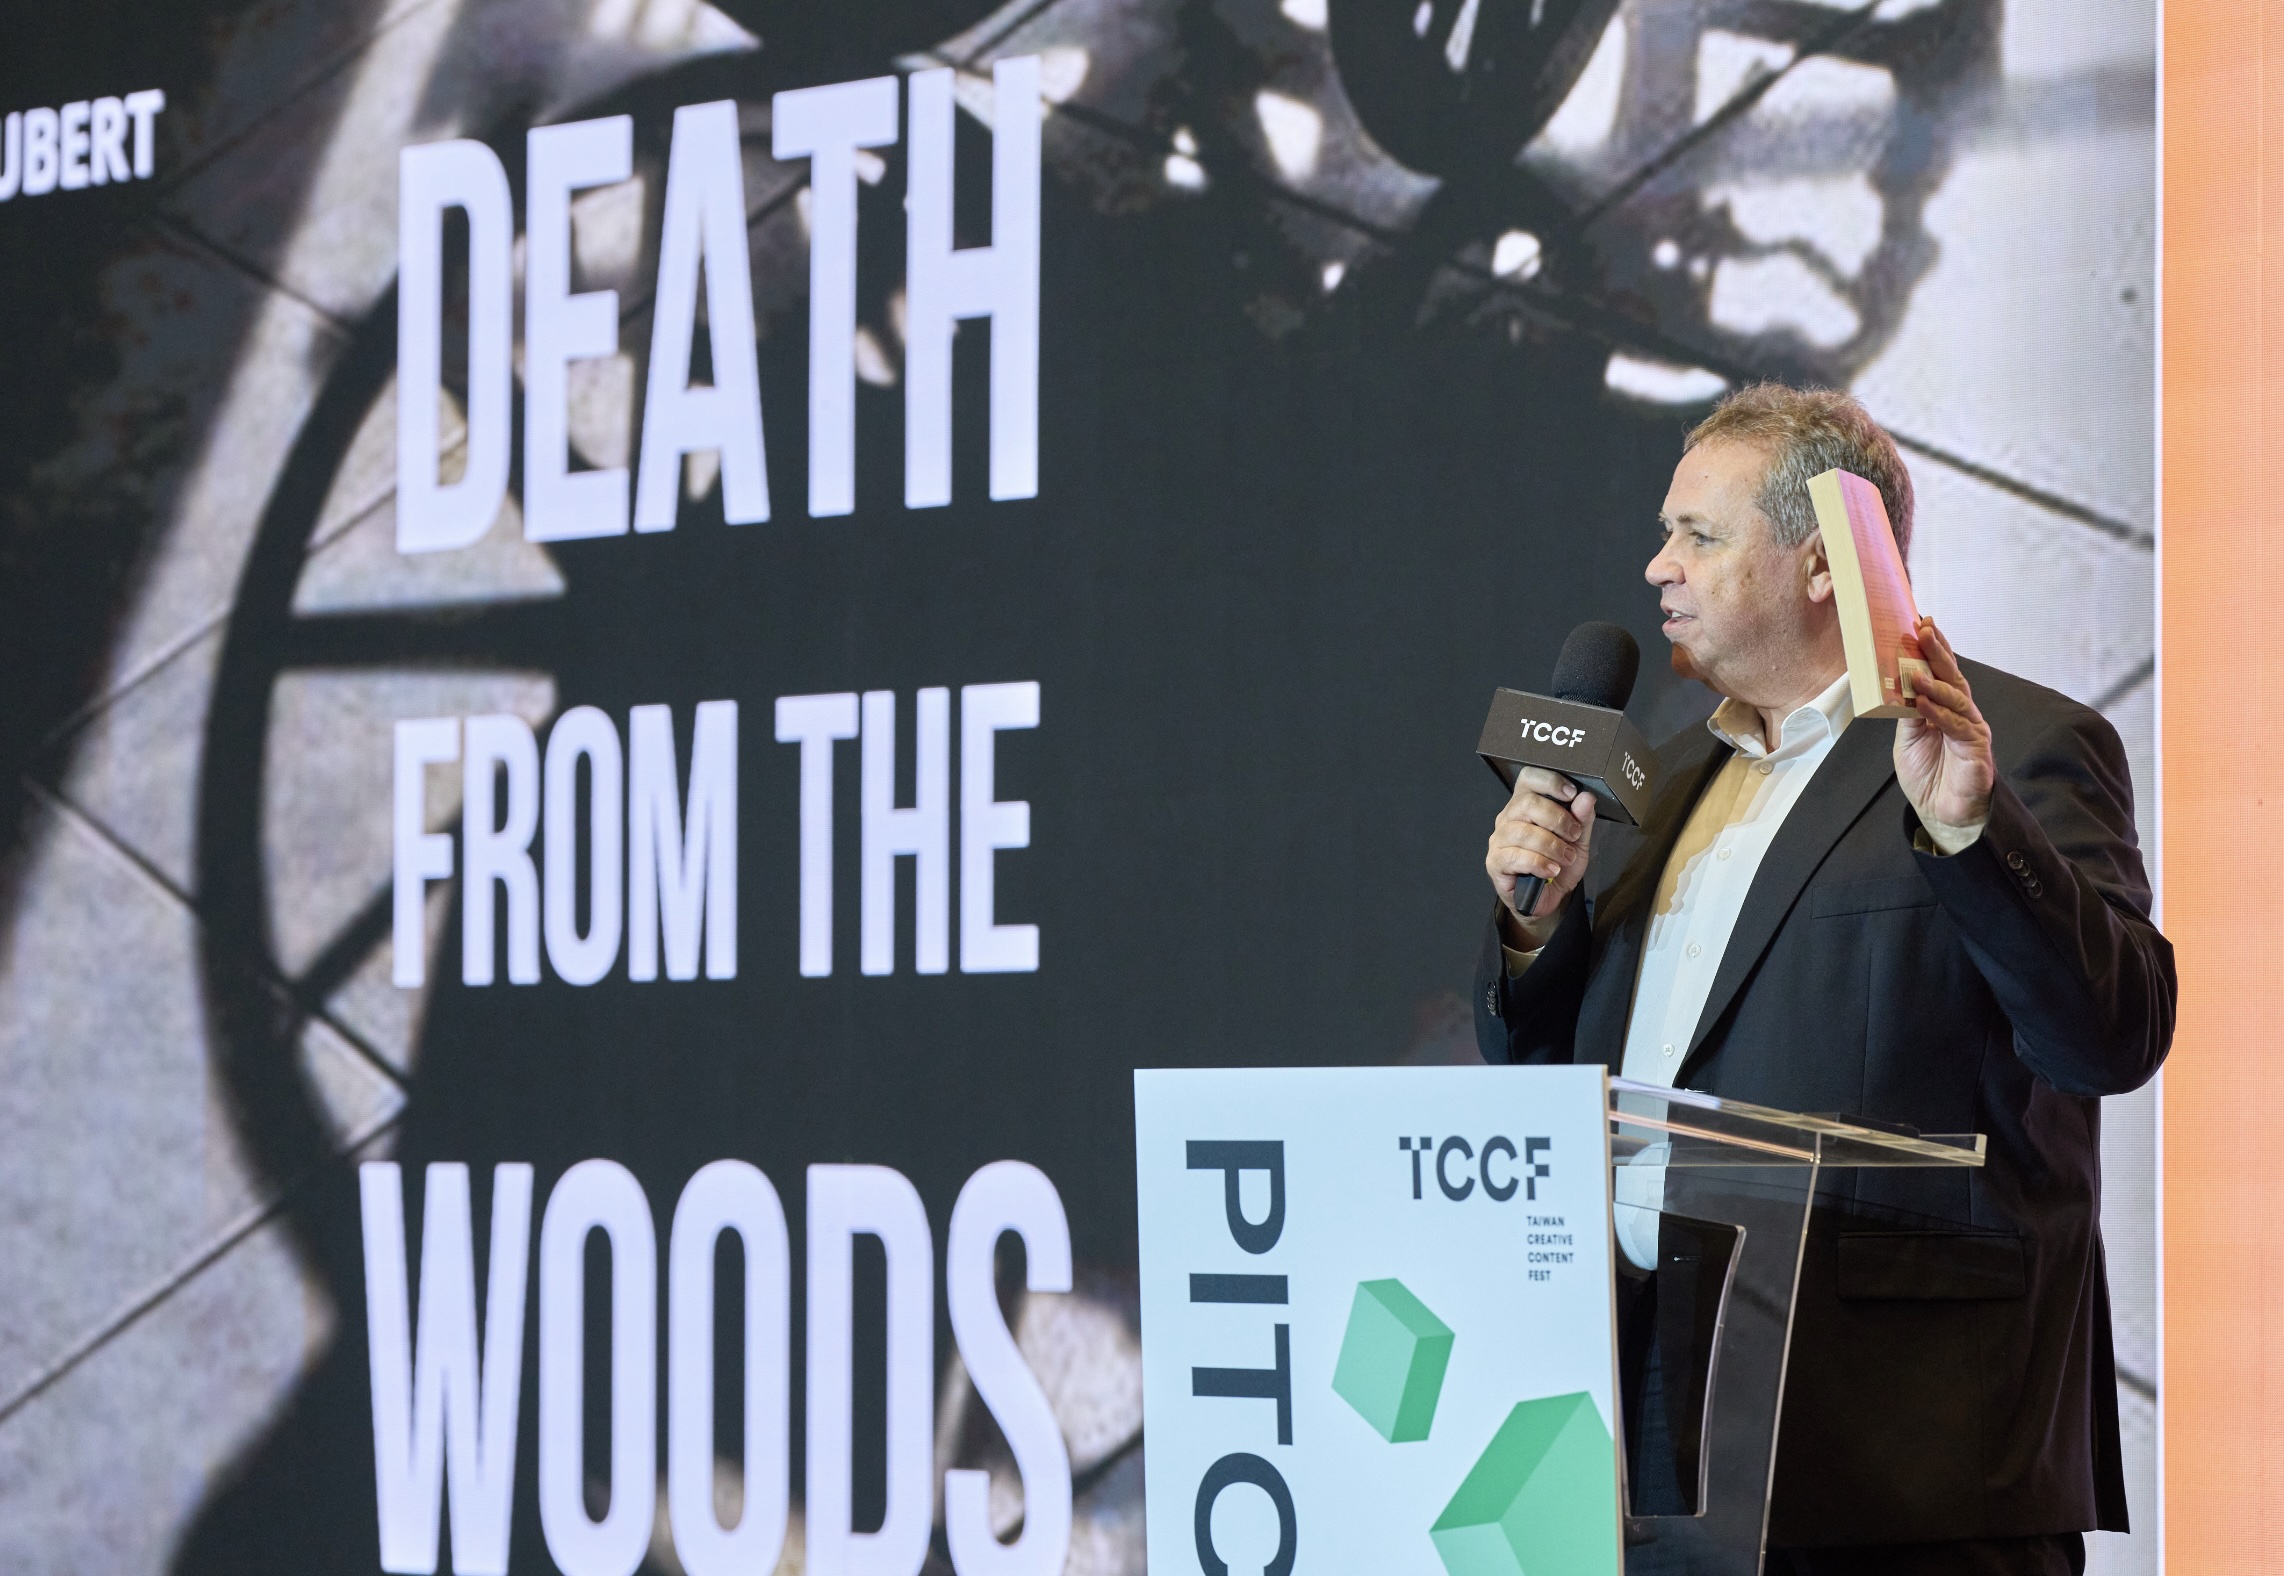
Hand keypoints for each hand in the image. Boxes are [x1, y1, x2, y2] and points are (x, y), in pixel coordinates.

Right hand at [1485, 767, 1595, 934]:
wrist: (1546, 899)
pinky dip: (1539, 863)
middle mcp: (1508, 817)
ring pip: (1522, 832)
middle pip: (1526, 803)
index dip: (1549, 781)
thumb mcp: (1577, 841)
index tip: (1571, 793)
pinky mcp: (1495, 862)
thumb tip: (1586, 798)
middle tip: (1574, 834)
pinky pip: (1515, 857)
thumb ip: (1582, 819)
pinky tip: (1552, 870)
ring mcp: (1499, 840)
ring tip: (1566, 858)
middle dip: (1556, 818)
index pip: (1529, 778)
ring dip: (1551, 845)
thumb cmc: (1558, 865)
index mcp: (1526, 804)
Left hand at [1893, 617, 1993, 829]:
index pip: (1941, 673)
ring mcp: (1971, 729)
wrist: (1943, 814)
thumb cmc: (1928, 776)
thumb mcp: (1908, 740)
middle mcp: (1962, 713)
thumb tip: (1896, 685)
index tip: (1922, 622)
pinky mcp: (1976, 749)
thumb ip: (1906, 714)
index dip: (1934, 648)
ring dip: (1935, 683)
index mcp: (1946, 708)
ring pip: (1956, 699)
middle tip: (1924, 630)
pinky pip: (1956, 727)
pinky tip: (1922, 704)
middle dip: (1938, 653)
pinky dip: (1938, 714)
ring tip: (1916, 672)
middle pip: (1952, 677)